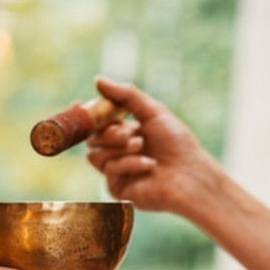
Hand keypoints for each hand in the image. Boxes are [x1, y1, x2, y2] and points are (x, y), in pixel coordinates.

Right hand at [86, 76, 225, 218]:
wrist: (191, 174)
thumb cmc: (177, 143)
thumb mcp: (153, 112)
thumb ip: (126, 95)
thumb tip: (97, 80)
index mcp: (125, 133)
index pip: (97, 124)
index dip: (86, 115)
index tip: (78, 103)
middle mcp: (118, 153)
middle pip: (92, 138)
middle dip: (109, 132)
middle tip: (131, 132)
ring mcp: (117, 172)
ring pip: (95, 155)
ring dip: (119, 147)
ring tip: (141, 146)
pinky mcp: (118, 189)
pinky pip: (109, 171)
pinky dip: (128, 163)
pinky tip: (148, 164)